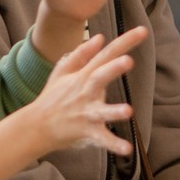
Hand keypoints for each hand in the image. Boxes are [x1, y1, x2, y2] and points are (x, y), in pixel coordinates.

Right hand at [20, 28, 148, 155]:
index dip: (125, 42)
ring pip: (101, 111)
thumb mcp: (62, 71)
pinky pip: (102, 139)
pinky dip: (113, 144)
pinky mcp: (86, 131)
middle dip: (113, 69)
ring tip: (128, 111)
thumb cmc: (52, 97)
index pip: (106, 55)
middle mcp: (85, 92)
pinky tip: (127, 149)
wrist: (36, 126)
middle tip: (128, 60)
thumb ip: (81, 54)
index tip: (143, 30)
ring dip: (114, 111)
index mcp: (83, 76)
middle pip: (99, 77)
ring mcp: (86, 113)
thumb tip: (100, 37)